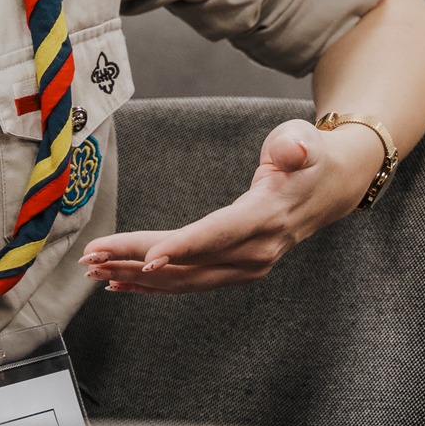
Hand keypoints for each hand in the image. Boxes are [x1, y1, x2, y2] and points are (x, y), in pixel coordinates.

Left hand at [79, 117, 380, 291]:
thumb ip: (294, 145)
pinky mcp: (238, 270)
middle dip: (137, 260)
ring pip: (185, 279)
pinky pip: (191, 282)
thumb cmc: (310, 157)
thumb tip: (291, 152)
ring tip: (95, 271)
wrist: (332, 188)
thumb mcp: (304, 140)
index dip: (183, 247)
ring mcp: (249, 266)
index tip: (147, 259)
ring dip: (137, 277)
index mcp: (269, 215)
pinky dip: (154, 285)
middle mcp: (258, 250)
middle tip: (93, 257)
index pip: (220, 234)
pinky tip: (121, 283)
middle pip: (190, 262)